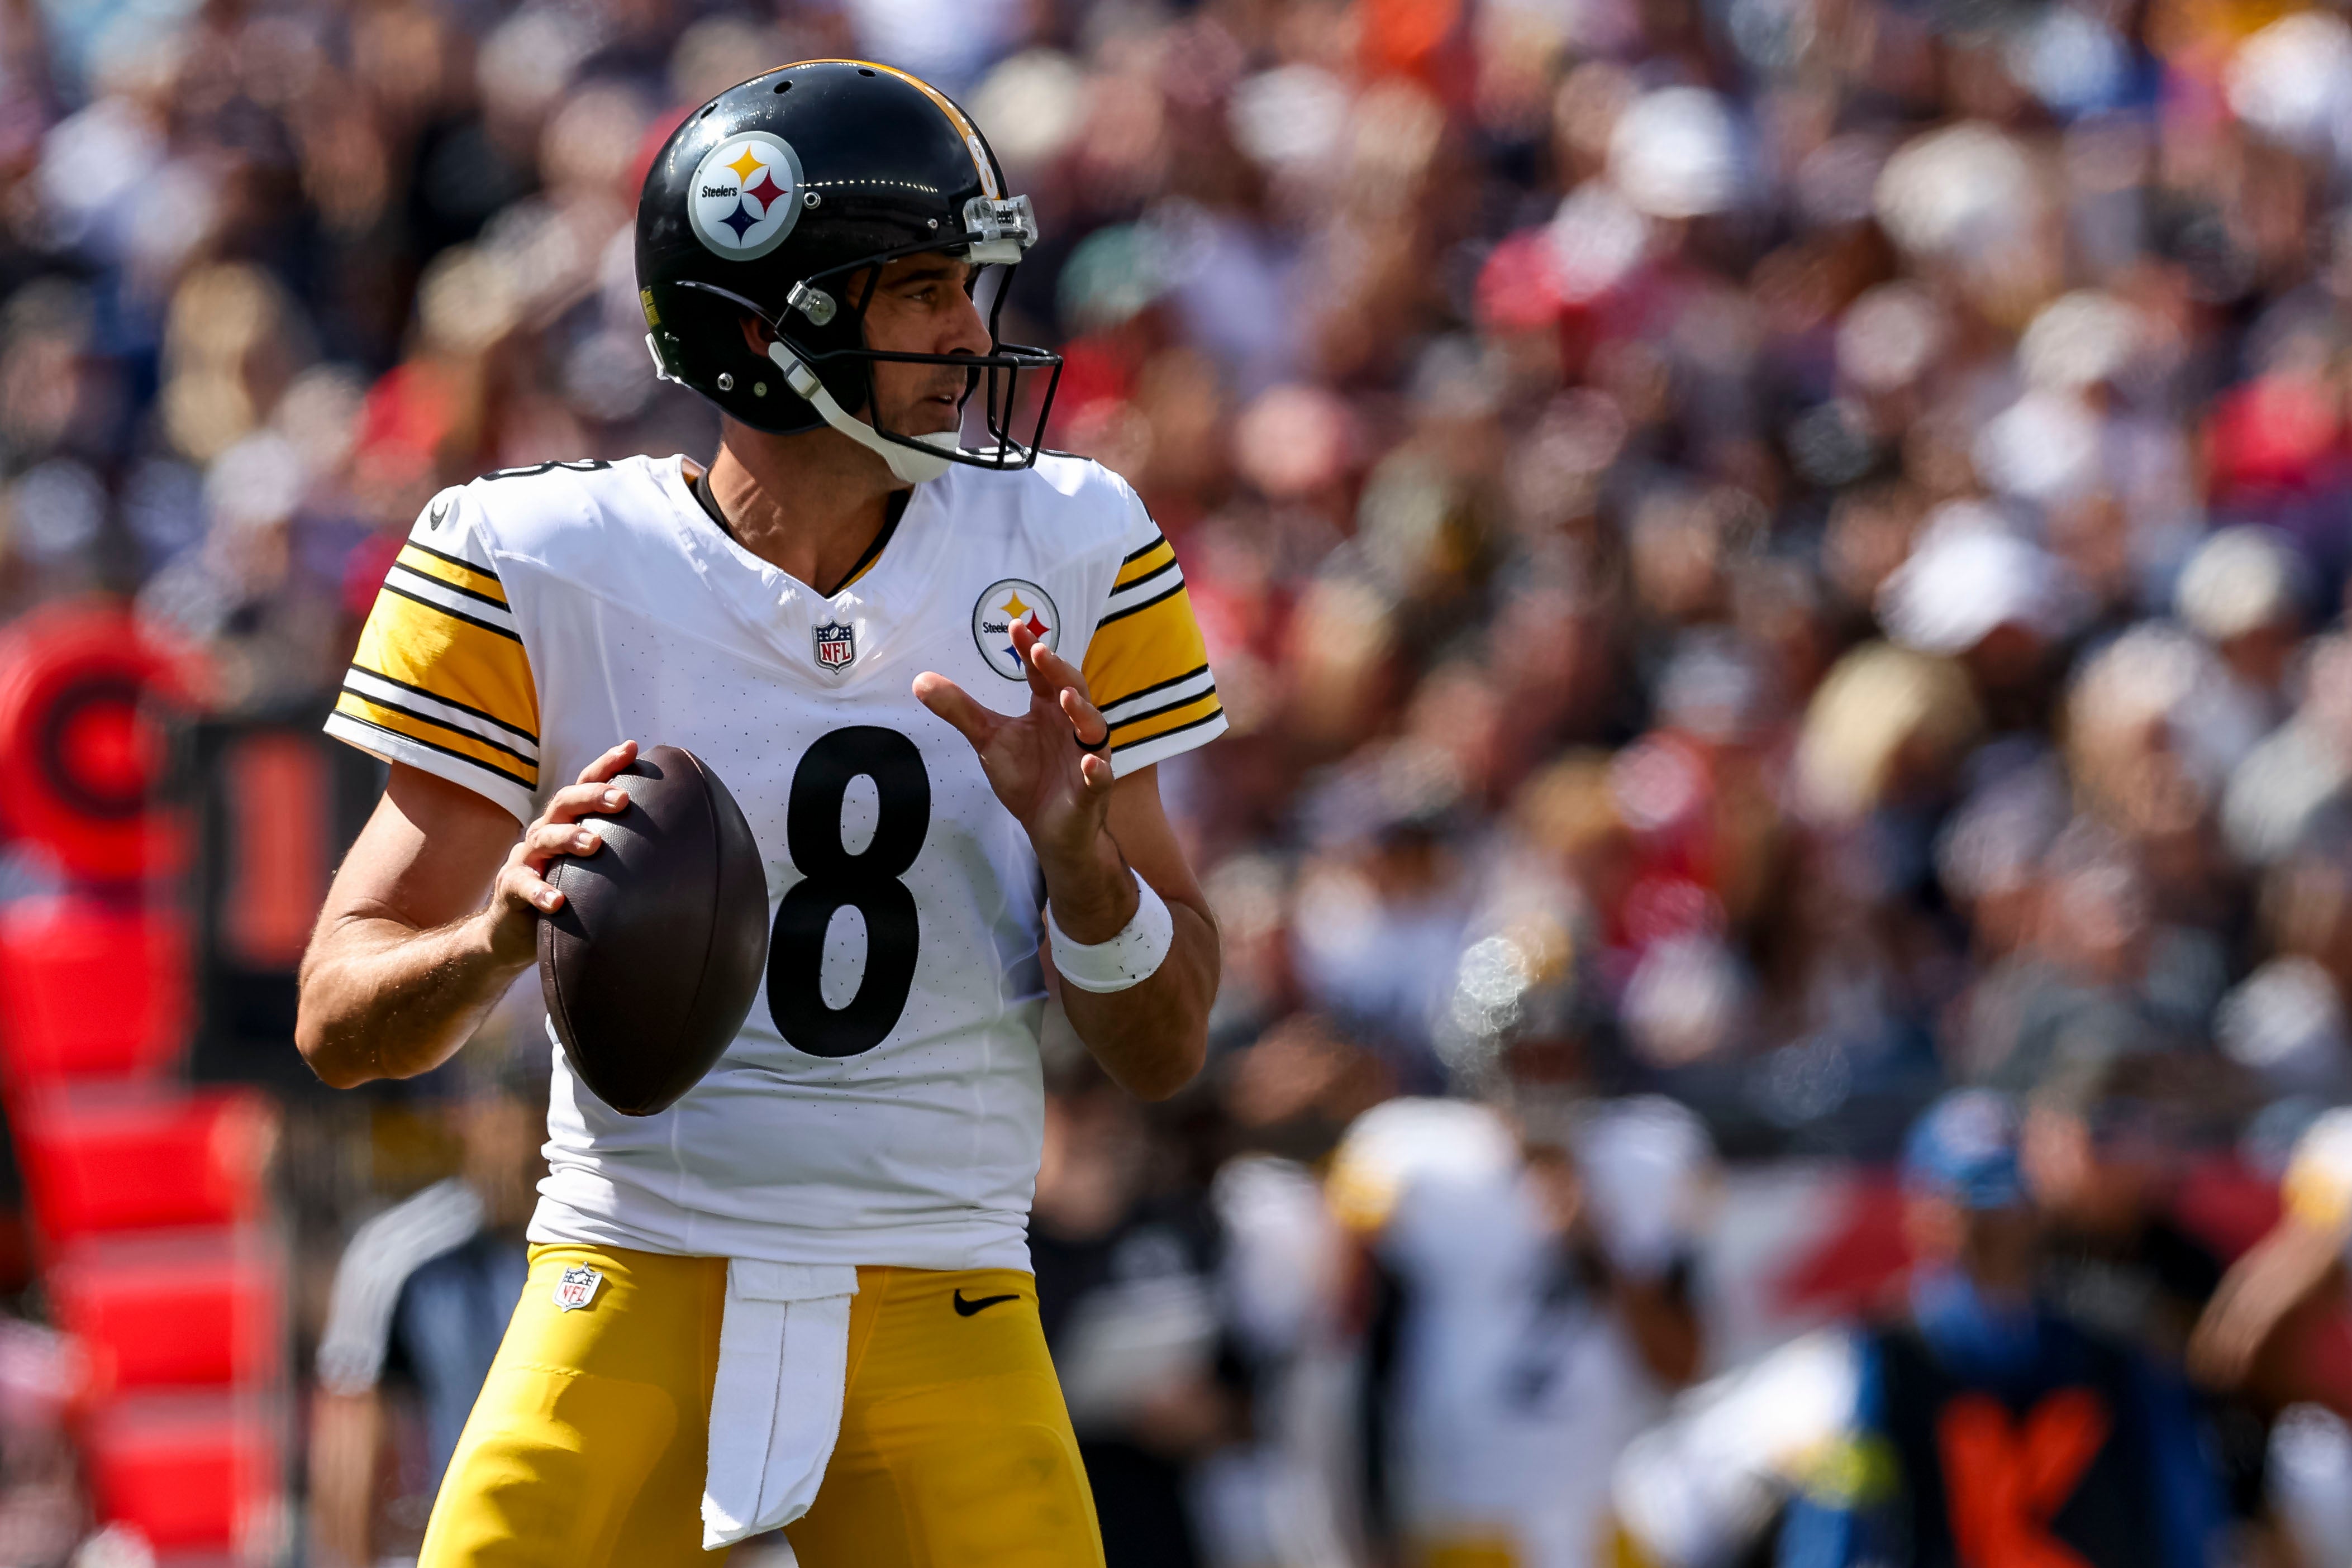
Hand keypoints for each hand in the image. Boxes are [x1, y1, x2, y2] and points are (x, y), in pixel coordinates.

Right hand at [481, 741, 638, 965]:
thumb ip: (623, 851)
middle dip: (593, 796)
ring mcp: (527, 859)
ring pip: (544, 838)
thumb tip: (682, 844)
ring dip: (569, 837)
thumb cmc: (566, 891)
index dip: (606, 765)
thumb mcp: (593, 867)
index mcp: (567, 822)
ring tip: (594, 844)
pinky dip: (540, 892)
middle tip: (621, 799)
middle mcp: (546, 832)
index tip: (633, 749)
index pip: (586, 785)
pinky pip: (523, 885)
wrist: (513, 931)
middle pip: (565, 802)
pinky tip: (558, 902)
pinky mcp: (511, 888)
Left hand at [914, 624, 1133, 934]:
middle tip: (1039, 652)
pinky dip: (1097, 771)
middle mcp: (1073, 726)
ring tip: (1064, 698)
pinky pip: (1100, 777)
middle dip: (1058, 671)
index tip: (1015, 627)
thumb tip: (920, 680)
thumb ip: (960, 710)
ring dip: (1082, 712)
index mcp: (1049, 709)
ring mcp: (1086, 756)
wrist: (1047, 827)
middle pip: (1073, 690)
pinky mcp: (1093, 790)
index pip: (1044, 673)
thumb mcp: (987, 739)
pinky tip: (1090, 765)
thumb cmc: (1026, 777)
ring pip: (1093, 729)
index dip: (1032, 651)